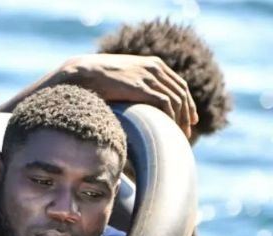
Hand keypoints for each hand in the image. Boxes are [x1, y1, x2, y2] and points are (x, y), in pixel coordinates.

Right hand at [59, 54, 198, 138]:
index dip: (187, 102)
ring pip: (176, 99)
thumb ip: (134, 84)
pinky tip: (168, 128)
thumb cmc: (95, 78)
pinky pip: (165, 103)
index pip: (179, 84)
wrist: (82, 73)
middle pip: (181, 93)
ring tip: (178, 134)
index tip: (190, 118)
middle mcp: (154, 68)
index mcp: (153, 64)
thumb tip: (135, 101)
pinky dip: (170, 117)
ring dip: (180, 118)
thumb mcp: (121, 77)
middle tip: (187, 131)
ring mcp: (148, 77)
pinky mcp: (141, 87)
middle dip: (187, 113)